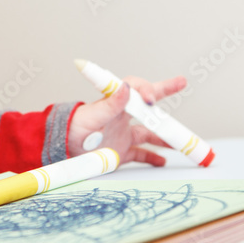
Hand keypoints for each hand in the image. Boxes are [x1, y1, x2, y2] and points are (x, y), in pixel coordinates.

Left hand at [67, 74, 187, 165]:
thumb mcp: (93, 116)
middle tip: (181, 82)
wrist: (62, 148)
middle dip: (165, 91)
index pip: (135, 88)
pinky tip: (163, 161)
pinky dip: (153, 157)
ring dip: (165, 136)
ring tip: (182, 141)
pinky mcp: (121, 150)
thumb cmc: (74, 128)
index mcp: (115, 105)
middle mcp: (123, 117)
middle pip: (148, 104)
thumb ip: (111, 104)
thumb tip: (127, 87)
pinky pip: (141, 153)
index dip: (147, 89)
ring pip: (150, 132)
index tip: (152, 98)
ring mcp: (123, 134)